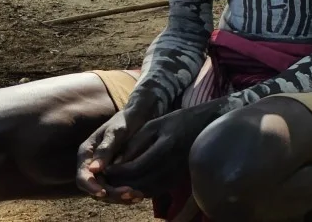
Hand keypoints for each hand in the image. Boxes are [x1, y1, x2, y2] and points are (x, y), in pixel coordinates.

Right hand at [76, 109, 148, 203]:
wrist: (137, 117)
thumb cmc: (125, 121)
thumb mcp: (116, 132)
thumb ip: (105, 149)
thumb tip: (92, 170)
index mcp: (86, 154)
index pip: (83, 177)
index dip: (91, 187)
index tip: (104, 192)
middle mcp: (92, 164)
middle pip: (95, 187)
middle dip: (111, 194)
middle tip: (130, 194)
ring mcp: (103, 170)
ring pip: (106, 191)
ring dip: (120, 196)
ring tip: (137, 196)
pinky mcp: (115, 173)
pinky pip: (117, 188)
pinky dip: (126, 193)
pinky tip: (140, 194)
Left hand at [103, 101, 225, 196]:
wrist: (207, 125)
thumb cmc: (179, 121)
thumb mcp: (154, 125)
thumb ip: (134, 144)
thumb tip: (115, 163)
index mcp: (165, 147)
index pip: (134, 168)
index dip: (116, 171)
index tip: (105, 168)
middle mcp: (173, 164)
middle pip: (138, 183)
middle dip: (119, 183)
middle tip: (106, 178)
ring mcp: (177, 174)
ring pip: (146, 190)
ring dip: (128, 189)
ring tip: (116, 182)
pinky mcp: (178, 179)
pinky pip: (156, 191)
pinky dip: (141, 190)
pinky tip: (133, 184)